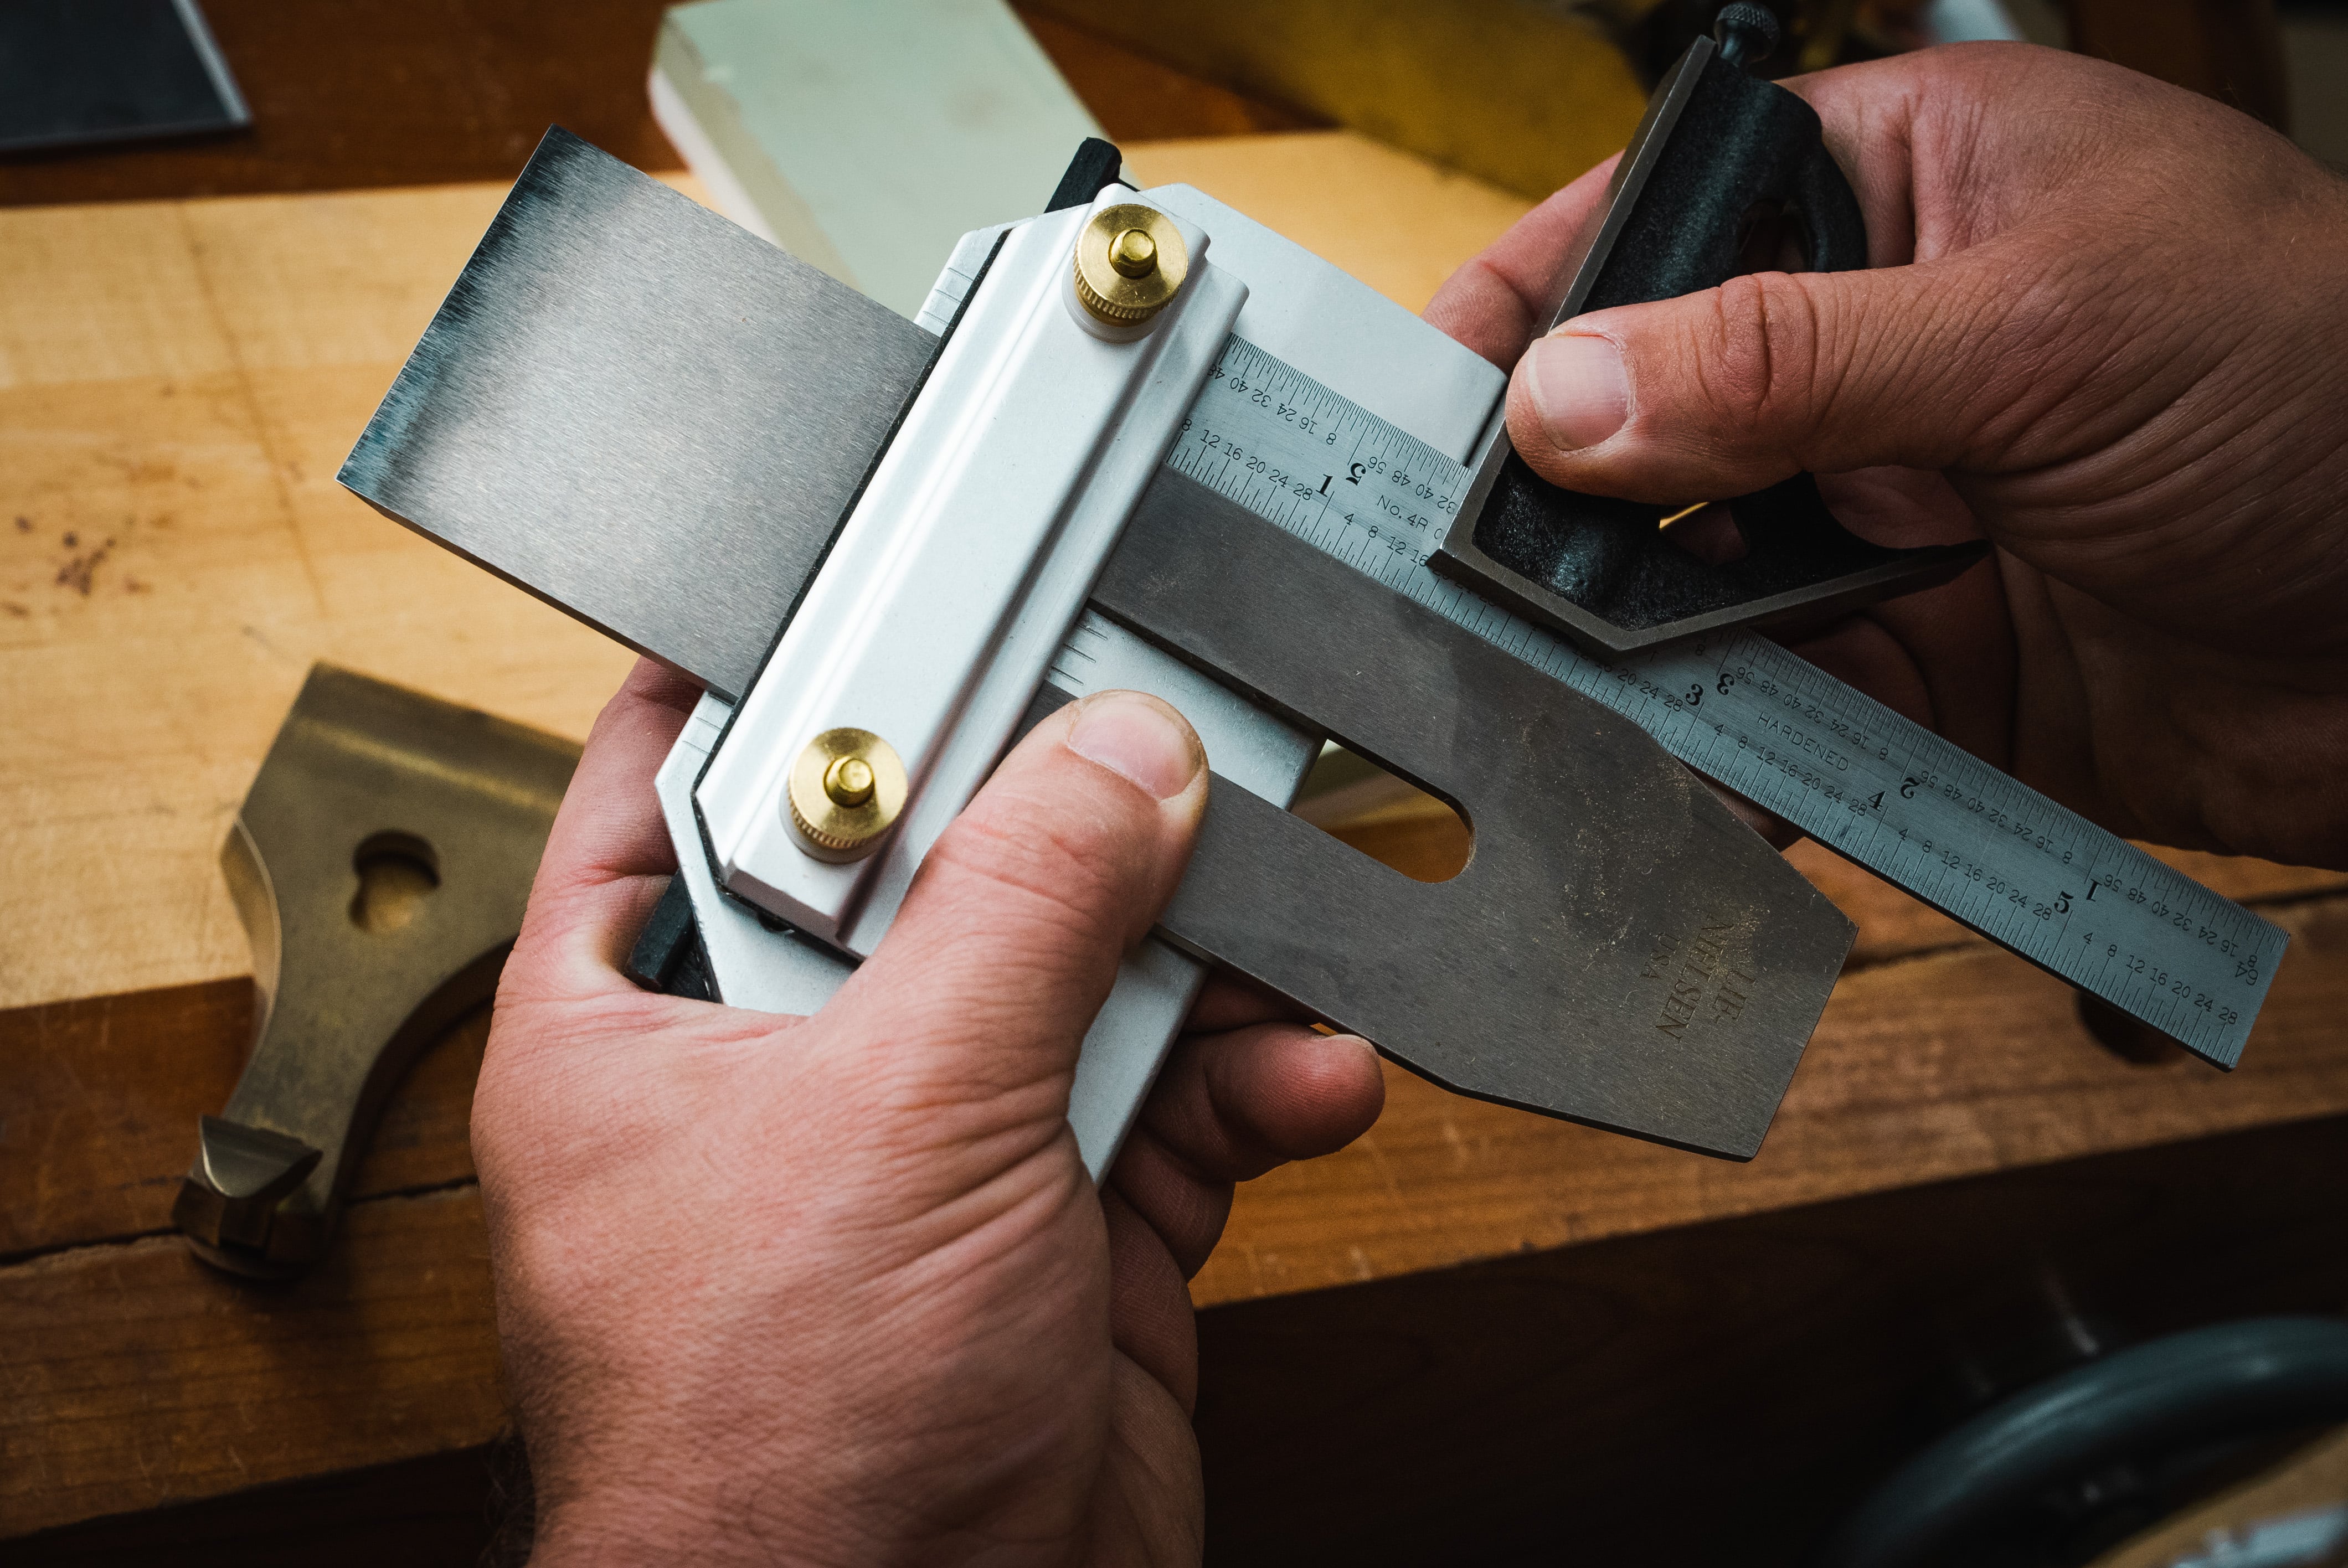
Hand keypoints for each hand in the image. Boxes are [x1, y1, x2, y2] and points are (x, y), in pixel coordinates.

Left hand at [472, 661, 1384, 1564]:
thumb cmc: (783, 1449)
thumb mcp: (903, 1112)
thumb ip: (1020, 911)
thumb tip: (1114, 758)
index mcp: (643, 1025)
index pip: (682, 789)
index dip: (785, 688)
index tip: (892, 585)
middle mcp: (786, 1076)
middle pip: (930, 870)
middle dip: (1059, 821)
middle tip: (1159, 748)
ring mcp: (937, 1154)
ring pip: (1079, 979)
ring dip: (1189, 956)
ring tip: (1266, 929)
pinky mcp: (1069, 1227)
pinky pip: (1176, 1100)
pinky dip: (1249, 1079)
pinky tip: (1300, 1070)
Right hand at [1425, 43, 2347, 868]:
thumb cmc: (2332, 384)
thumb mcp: (2048, 325)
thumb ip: (1791, 362)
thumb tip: (1571, 397)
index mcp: (1910, 189)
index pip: (1664, 222)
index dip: (1535, 305)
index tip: (1429, 402)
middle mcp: (1880, 348)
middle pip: (1651, 416)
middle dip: (1559, 501)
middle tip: (1465, 574)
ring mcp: (1892, 511)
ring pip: (1693, 574)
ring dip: (1625, 635)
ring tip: (1548, 684)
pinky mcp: (1922, 659)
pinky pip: (1773, 701)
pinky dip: (1714, 743)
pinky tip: (1663, 766)